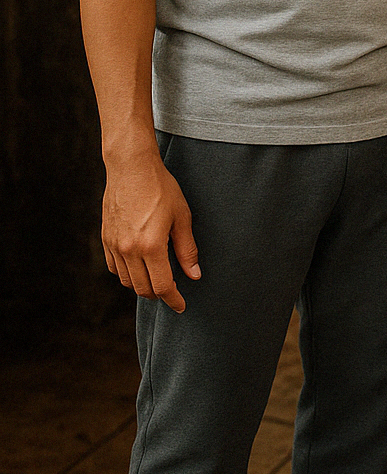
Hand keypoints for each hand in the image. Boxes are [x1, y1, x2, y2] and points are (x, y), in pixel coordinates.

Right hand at [101, 151, 200, 311]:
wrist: (131, 168)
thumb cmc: (161, 189)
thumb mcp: (182, 217)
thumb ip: (187, 250)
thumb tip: (194, 275)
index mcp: (151, 246)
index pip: (162, 286)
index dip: (173, 299)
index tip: (181, 305)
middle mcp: (129, 250)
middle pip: (143, 288)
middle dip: (159, 294)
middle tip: (172, 291)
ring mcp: (114, 245)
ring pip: (127, 281)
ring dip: (142, 285)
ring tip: (156, 278)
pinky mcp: (105, 239)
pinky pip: (114, 268)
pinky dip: (127, 273)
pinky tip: (138, 266)